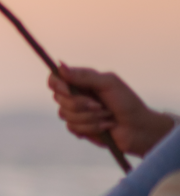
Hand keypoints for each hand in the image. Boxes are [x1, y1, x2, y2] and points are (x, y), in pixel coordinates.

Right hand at [50, 64, 174, 157]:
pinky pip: (72, 128)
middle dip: (81, 104)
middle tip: (100, 105)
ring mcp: (76, 113)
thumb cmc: (127, 103)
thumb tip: (60, 66)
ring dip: (90, 117)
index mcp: (81, 82)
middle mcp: (75, 96)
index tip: (69, 90)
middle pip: (58, 99)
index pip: (55, 79)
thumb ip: (84, 76)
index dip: (58, 85)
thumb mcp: (108, 84)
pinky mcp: (79, 128)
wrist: (139, 128)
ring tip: (107, 116)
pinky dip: (91, 127)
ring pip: (65, 115)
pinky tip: (105, 126)